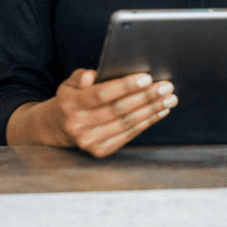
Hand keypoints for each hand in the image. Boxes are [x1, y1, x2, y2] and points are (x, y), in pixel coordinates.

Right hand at [54, 69, 176, 157]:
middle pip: (118, 110)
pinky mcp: (100, 151)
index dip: (125, 86)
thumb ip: (81, 76)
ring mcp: (89, 141)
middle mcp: (78, 125)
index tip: (147, 78)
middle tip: (166, 87)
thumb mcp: (70, 83)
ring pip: (126, 123)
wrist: (58, 127)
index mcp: (70, 104)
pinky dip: (146, 123)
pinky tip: (159, 112)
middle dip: (146, 97)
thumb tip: (93, 75)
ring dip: (151, 110)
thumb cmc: (71, 99)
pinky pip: (128, 135)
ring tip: (169, 99)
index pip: (101, 94)